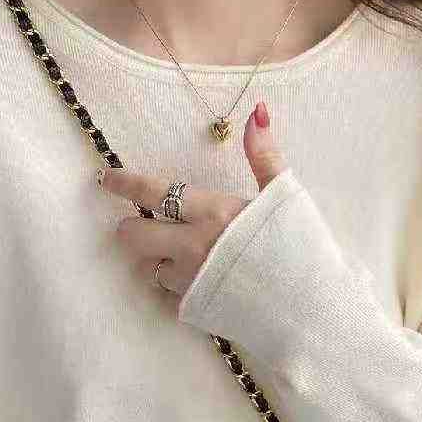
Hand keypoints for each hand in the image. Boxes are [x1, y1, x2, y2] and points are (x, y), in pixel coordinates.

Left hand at [98, 101, 285, 296]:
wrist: (314, 308)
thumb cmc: (304, 248)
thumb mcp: (286, 195)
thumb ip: (264, 156)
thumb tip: (256, 113)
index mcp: (212, 212)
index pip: (152, 192)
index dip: (124, 183)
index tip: (107, 178)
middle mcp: (191, 246)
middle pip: (132, 235)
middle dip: (131, 226)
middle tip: (145, 223)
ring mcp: (190, 281)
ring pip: (149, 267)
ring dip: (159, 258)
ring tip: (186, 255)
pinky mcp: (195, 309)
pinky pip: (170, 294)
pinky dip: (178, 284)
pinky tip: (202, 280)